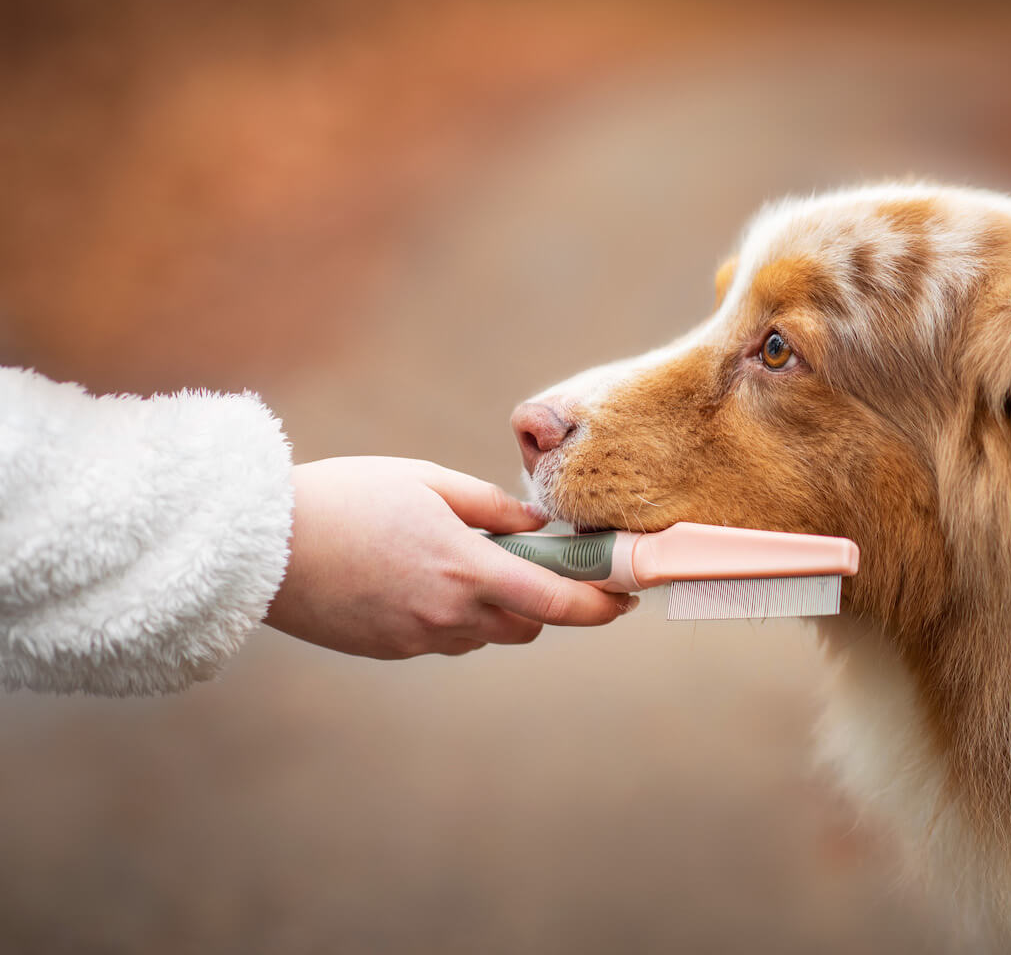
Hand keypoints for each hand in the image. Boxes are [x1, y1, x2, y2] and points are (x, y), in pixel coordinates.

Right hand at [263, 456, 632, 658]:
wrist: (264, 546)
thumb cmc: (346, 498)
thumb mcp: (428, 481)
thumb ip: (492, 507)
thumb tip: (539, 524)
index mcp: (467, 570)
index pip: (557, 602)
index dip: (600, 604)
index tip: (625, 597)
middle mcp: (449, 615)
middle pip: (527, 625)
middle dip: (542, 600)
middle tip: (530, 561)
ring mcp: (417, 639)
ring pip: (485, 635)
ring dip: (494, 608)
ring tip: (460, 561)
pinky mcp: (388, 650)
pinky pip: (443, 638)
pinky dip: (451, 616)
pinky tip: (418, 579)